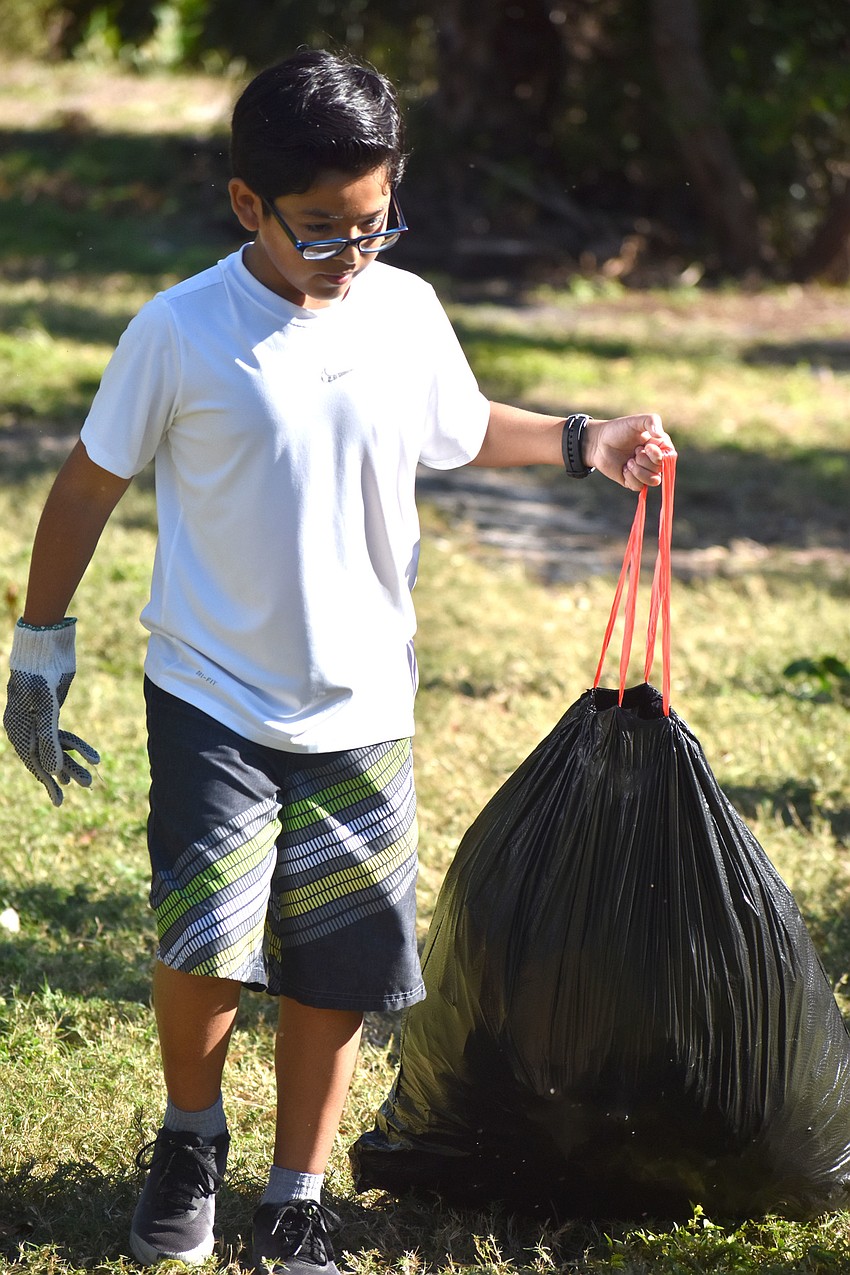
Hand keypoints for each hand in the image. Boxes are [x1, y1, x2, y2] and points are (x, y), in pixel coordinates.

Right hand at [3, 618, 99, 806]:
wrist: (45, 645)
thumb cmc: (40, 674)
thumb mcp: (46, 707)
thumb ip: (48, 738)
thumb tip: (52, 770)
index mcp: (17, 727)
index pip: (33, 760)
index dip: (47, 780)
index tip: (59, 797)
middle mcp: (26, 726)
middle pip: (45, 756)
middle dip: (65, 772)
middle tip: (85, 786)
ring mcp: (39, 719)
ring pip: (56, 747)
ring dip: (73, 762)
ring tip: (91, 778)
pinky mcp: (52, 711)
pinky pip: (63, 735)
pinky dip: (76, 746)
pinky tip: (91, 757)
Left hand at [583, 414, 673, 491]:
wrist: (598, 442)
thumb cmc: (618, 430)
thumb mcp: (636, 421)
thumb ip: (652, 421)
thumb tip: (660, 435)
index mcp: (659, 446)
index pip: (670, 456)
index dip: (659, 455)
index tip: (647, 446)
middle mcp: (654, 460)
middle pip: (660, 469)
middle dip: (644, 460)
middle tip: (634, 451)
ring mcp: (644, 472)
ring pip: (653, 481)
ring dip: (639, 471)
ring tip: (628, 461)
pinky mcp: (633, 481)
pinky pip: (639, 487)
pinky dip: (631, 478)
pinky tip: (624, 468)